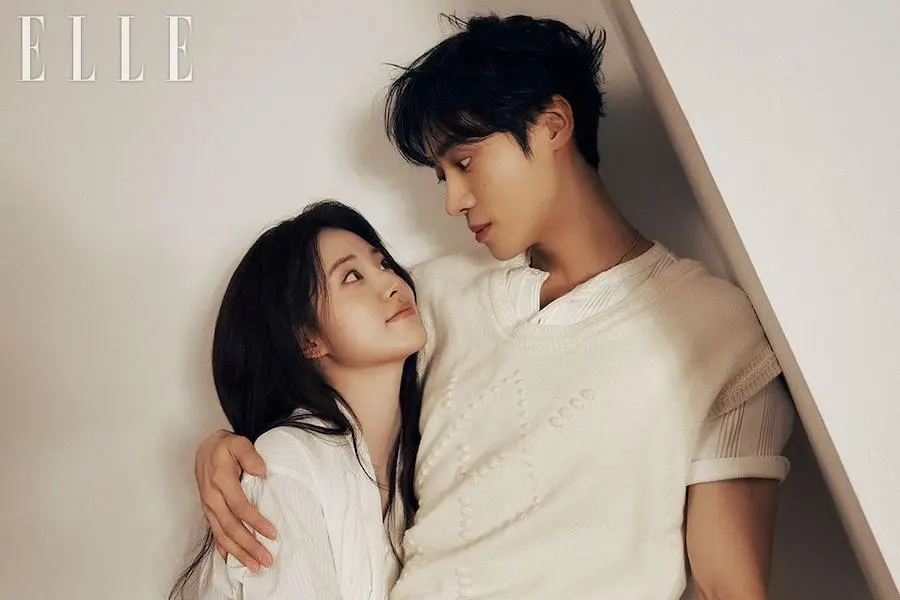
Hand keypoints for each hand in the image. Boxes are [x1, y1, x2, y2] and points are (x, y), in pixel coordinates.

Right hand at [195, 429, 275, 571]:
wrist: (205, 449)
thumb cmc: (225, 447)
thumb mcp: (238, 443)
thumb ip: (250, 455)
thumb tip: (262, 471)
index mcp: (220, 481)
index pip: (240, 506)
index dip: (256, 522)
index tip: (272, 533)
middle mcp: (212, 497)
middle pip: (231, 527)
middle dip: (249, 546)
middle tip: (266, 560)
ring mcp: (209, 506)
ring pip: (222, 534)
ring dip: (238, 552)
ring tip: (255, 565)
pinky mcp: (208, 511)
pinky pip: (215, 533)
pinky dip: (224, 548)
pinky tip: (232, 559)